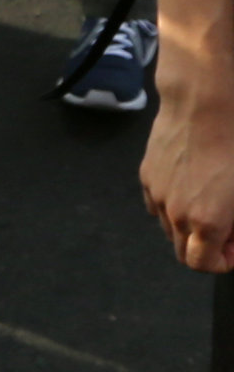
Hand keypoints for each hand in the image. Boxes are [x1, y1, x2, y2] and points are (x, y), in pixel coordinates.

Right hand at [143, 70, 233, 270]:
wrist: (203, 106)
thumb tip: (233, 233)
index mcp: (206, 223)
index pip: (204, 265)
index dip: (225, 261)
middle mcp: (176, 214)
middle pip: (183, 252)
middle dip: (206, 247)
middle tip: (226, 226)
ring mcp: (157, 194)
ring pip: (169, 228)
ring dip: (189, 226)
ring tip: (208, 201)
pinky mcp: (147, 174)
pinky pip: (157, 204)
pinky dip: (172, 205)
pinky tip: (190, 184)